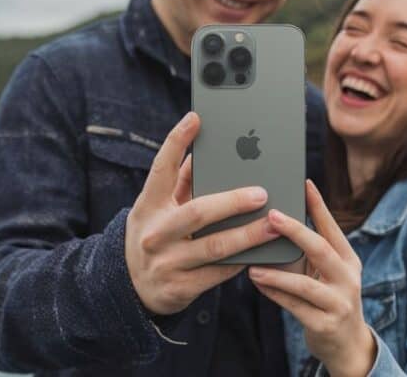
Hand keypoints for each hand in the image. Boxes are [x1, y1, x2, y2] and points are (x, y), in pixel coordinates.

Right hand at [125, 112, 280, 314]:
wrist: (131, 288)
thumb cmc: (156, 235)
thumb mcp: (158, 209)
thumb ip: (179, 181)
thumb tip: (200, 148)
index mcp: (147, 205)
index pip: (160, 169)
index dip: (176, 142)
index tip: (195, 118)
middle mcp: (154, 233)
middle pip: (197, 213)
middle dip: (232, 202)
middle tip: (262, 194)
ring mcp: (166, 262)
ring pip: (215, 247)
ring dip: (249, 235)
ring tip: (274, 224)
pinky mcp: (181, 288)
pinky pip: (219, 273)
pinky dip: (242, 261)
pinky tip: (263, 250)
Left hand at [249, 180, 374, 376]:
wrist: (347, 343)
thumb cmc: (328, 298)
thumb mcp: (326, 273)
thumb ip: (308, 252)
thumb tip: (275, 225)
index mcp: (348, 259)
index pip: (332, 228)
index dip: (319, 205)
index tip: (304, 183)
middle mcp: (348, 278)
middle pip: (321, 249)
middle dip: (296, 231)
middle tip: (272, 216)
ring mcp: (339, 302)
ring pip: (305, 284)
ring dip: (277, 274)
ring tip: (254, 265)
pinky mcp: (325, 324)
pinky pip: (295, 306)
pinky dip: (274, 293)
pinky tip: (257, 283)